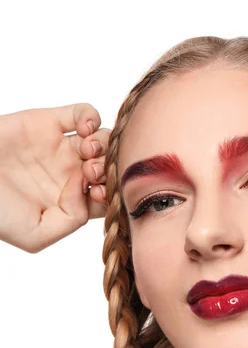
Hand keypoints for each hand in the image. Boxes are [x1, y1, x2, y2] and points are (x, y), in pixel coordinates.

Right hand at [0, 103, 109, 252]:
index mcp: (71, 201)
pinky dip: (91, 117)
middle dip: (109, 168)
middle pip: (111, 167)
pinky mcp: (48, 122)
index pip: (109, 196)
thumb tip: (85, 188)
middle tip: (90, 171)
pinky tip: (82, 129)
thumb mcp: (35, 235)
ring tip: (85, 152)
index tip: (97, 193)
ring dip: (103, 144)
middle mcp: (70, 174)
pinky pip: (84, 113)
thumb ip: (71, 221)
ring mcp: (61, 147)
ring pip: (103, 140)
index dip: (112, 193)